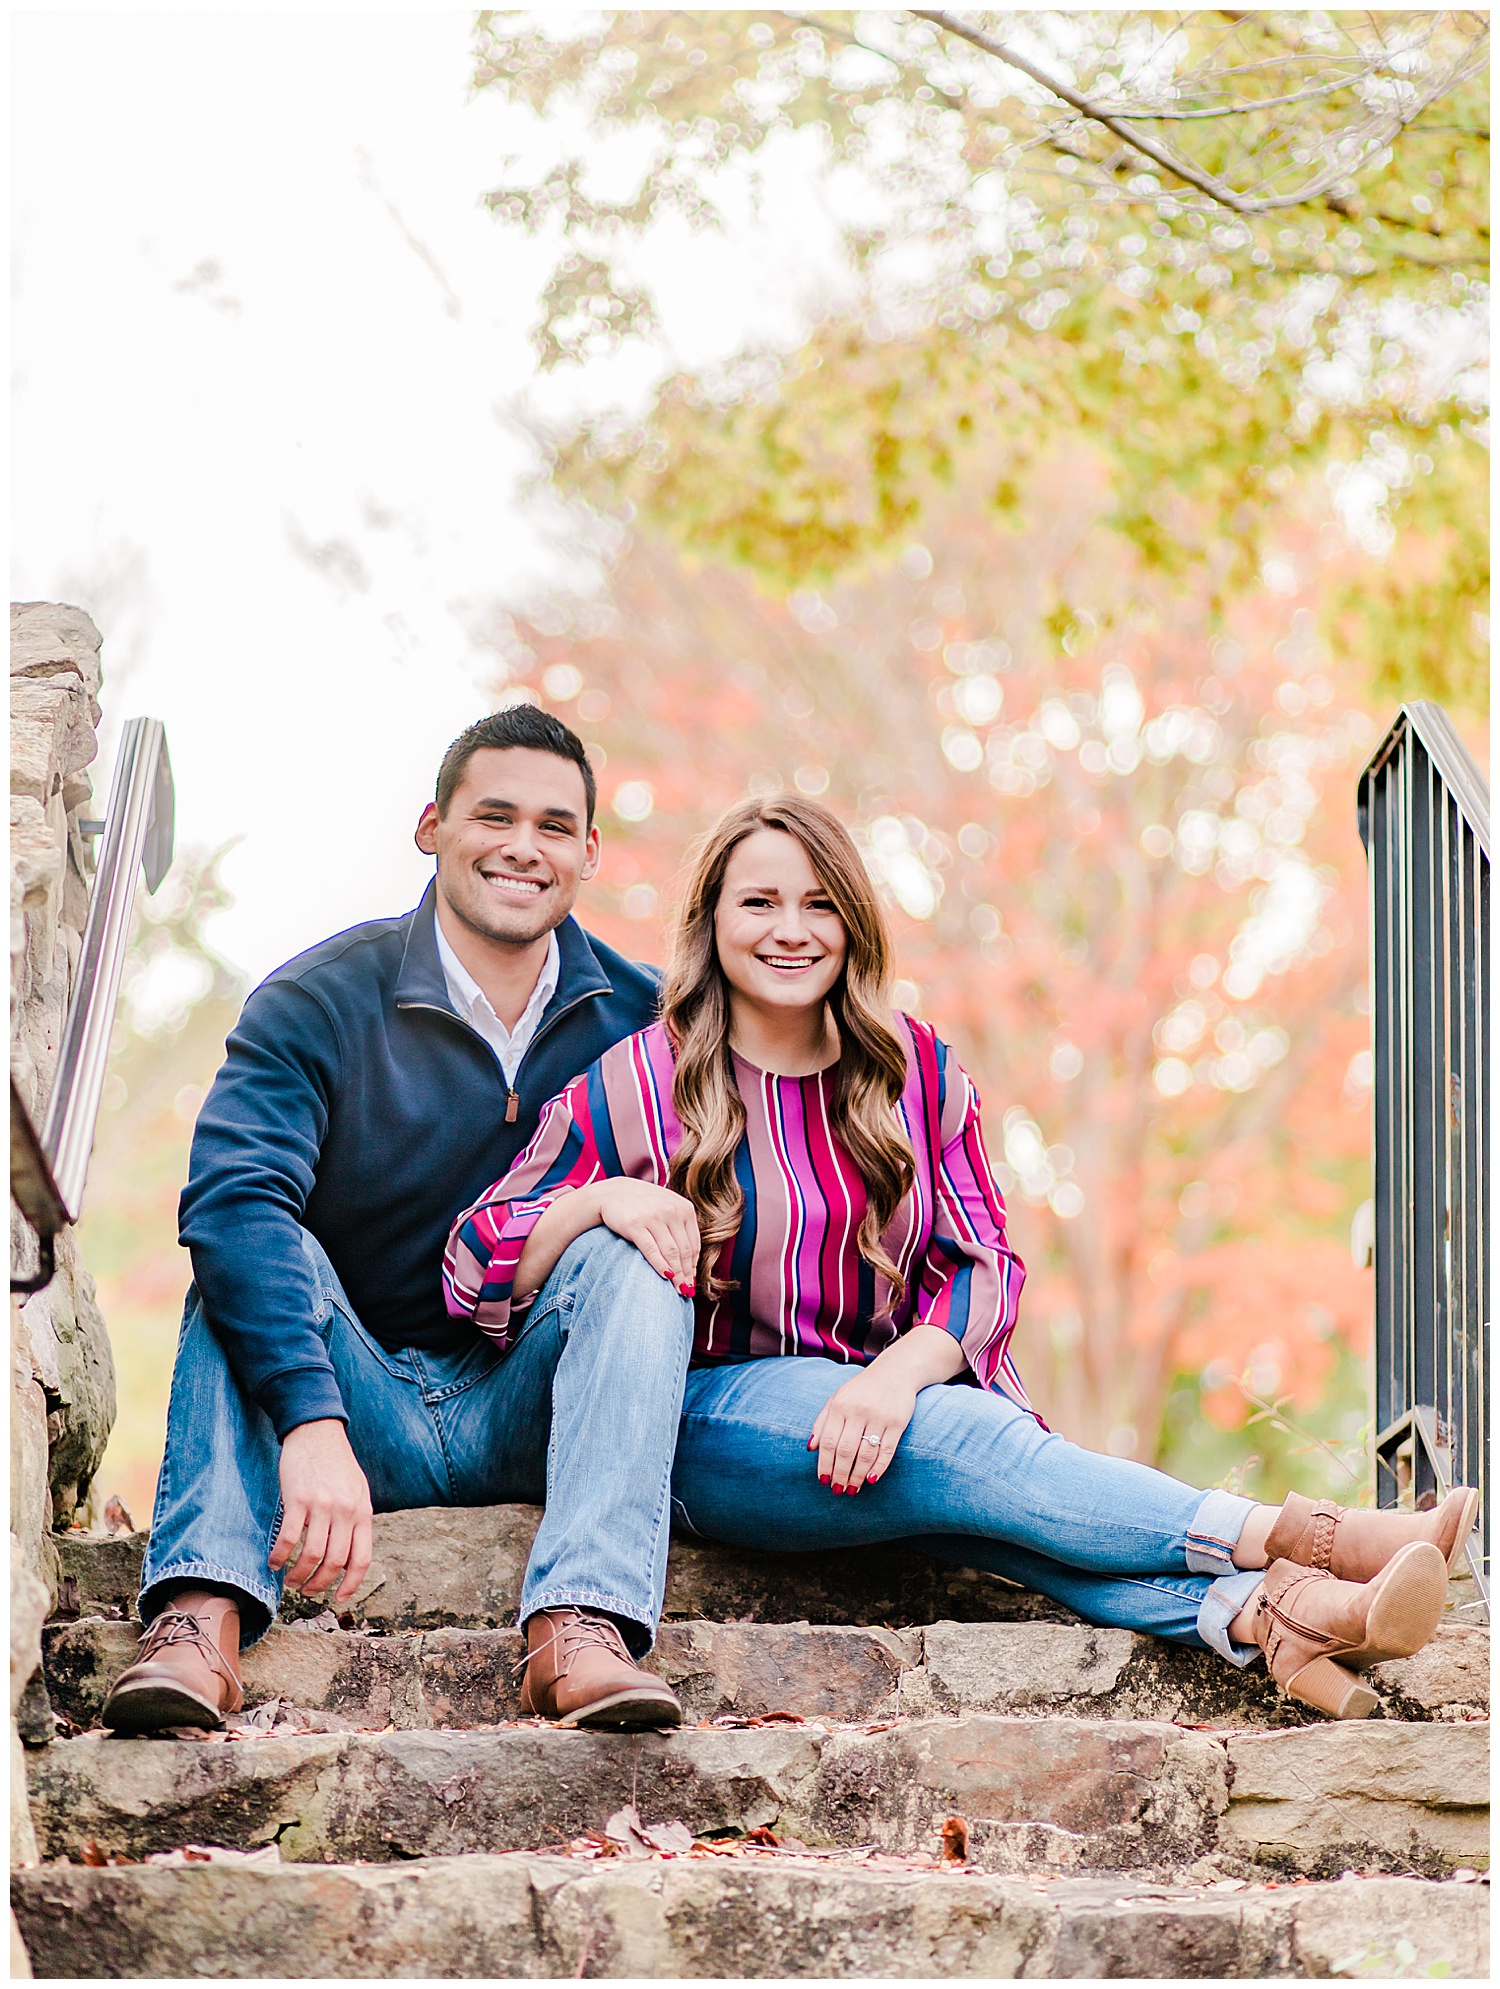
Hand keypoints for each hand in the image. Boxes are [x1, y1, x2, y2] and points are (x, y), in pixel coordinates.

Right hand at [268, 1419, 373, 1603]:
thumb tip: (349, 1557)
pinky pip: (289, 1538)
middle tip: (307, 1591)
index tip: (337, 1598)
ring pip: (311, 1555)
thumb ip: (356, 1520)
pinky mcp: (298, 1499)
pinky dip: (280, 1556)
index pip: (361, 1559)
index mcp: (362, 1511)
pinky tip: (274, 1562)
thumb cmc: (336, 1464)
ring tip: (290, 1580)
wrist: (317, 1431)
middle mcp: (345, 1511)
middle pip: (335, 1562)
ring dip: (298, 1575)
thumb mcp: (357, 1491)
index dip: (350, 1585)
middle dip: (319, 1584)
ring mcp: (322, 1505)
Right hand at [596, 1178, 700, 1293]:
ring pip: (670, 1252)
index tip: (692, 1280)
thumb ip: (680, 1226)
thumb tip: (690, 1259)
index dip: (693, 1265)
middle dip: (686, 1274)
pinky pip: (651, 1250)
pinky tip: (664, 1277)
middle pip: (684, 1250)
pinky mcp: (635, 1224)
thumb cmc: (642, 1204)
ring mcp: (653, 1217)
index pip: (694, 1243)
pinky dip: (660, 1265)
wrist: (612, 1193)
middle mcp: (671, 1211)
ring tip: (678, 1289)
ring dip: (676, 1274)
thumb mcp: (667, 1207)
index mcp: (684, 1208)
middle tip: (686, 1291)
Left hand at [808, 1367, 916, 1494]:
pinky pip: (887, 1451)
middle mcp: (858, 1410)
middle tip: (838, 1490)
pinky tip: (870, 1480)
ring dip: (857, 1475)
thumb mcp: (837, 1398)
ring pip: (866, 1454)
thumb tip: (810, 1448)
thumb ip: (822, 1421)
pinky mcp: (897, 1423)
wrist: (895, 1372)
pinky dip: (878, 1468)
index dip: (824, 1464)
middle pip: (846, 1450)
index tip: (823, 1480)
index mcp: (840, 1405)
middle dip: (840, 1474)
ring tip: (852, 1489)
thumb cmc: (861, 1389)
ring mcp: (879, 1417)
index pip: (828, 1441)